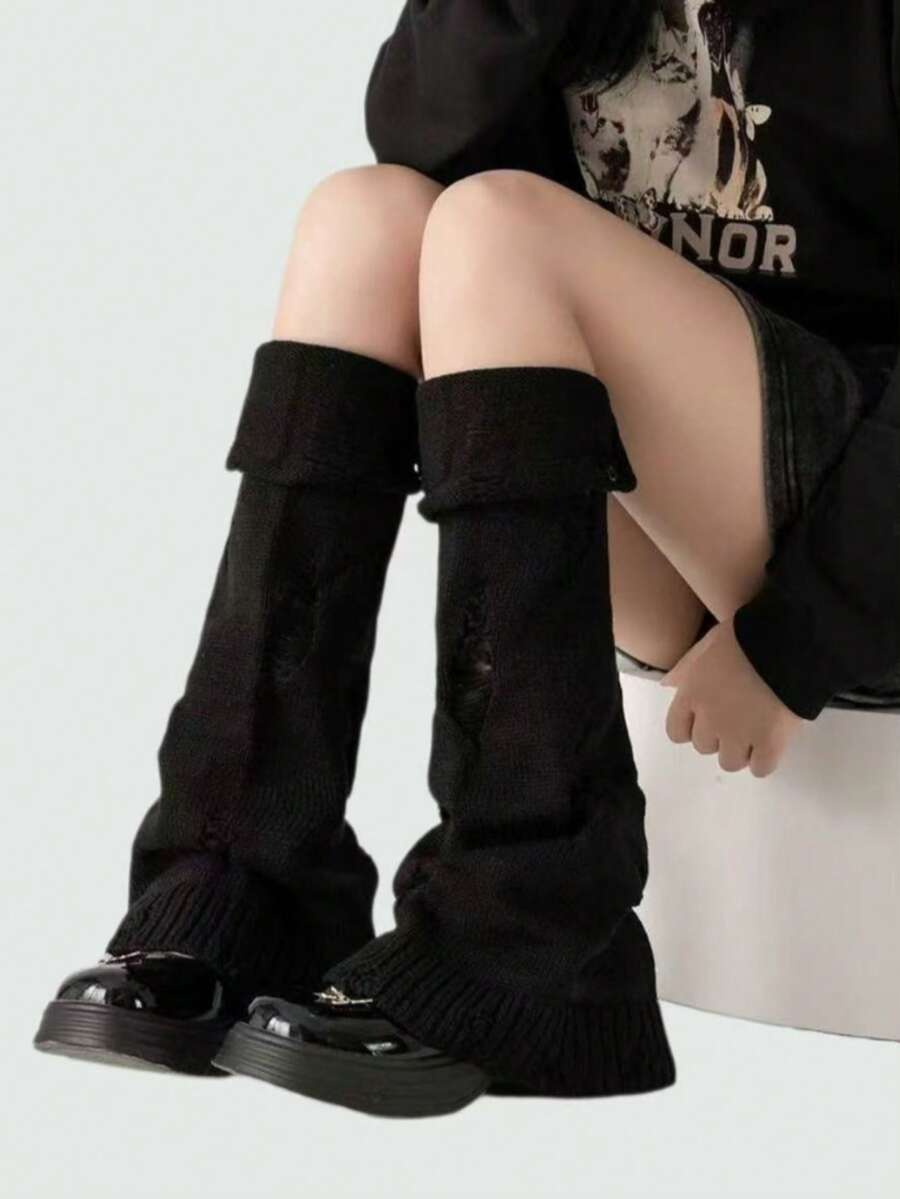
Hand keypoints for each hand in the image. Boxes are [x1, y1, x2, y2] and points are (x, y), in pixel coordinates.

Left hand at [659, 615, 807, 777]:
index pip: (676, 731)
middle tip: (739, 718)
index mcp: (692, 693)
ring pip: (730, 762)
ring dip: (741, 751)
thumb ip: (687, 667)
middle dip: (718, 736)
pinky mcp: (770, 743)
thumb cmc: (749, 635)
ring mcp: (739, 734)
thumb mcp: (710, 641)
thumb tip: (667, 686)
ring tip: (756, 730)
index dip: (691, 727)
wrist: (791, 641)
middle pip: (704, 746)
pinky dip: (765, 760)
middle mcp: (710, 718)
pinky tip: (772, 742)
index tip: (707, 719)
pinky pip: (761, 768)